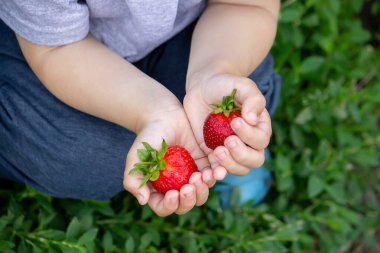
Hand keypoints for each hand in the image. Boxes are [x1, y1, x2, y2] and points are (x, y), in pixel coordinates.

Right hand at [123, 101, 214, 216]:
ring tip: (200, 176)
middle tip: (189, 186)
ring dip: (202, 190)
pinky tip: (214, 170)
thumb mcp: (136, 157)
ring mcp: (190, 177)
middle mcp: (175, 186)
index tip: (173, 193)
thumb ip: (133, 179)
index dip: (169, 205)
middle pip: (185, 205)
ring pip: (201, 195)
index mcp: (158, 189)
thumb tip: (142, 201)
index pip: (164, 207)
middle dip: (189, 200)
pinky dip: (215, 176)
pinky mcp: (204, 165)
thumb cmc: (148, 136)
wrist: (165, 115)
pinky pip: (213, 177)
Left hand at [184, 72, 271, 177]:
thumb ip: (252, 99)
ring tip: (216, 151)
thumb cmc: (226, 85)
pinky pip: (219, 170)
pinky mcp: (215, 155)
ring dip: (230, 165)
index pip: (261, 140)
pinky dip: (215, 172)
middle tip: (227, 141)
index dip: (249, 135)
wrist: (203, 89)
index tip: (234, 122)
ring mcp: (232, 150)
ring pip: (240, 169)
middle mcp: (249, 142)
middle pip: (255, 160)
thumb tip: (253, 119)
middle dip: (241, 154)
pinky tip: (208, 168)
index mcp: (260, 127)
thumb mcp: (241, 85)